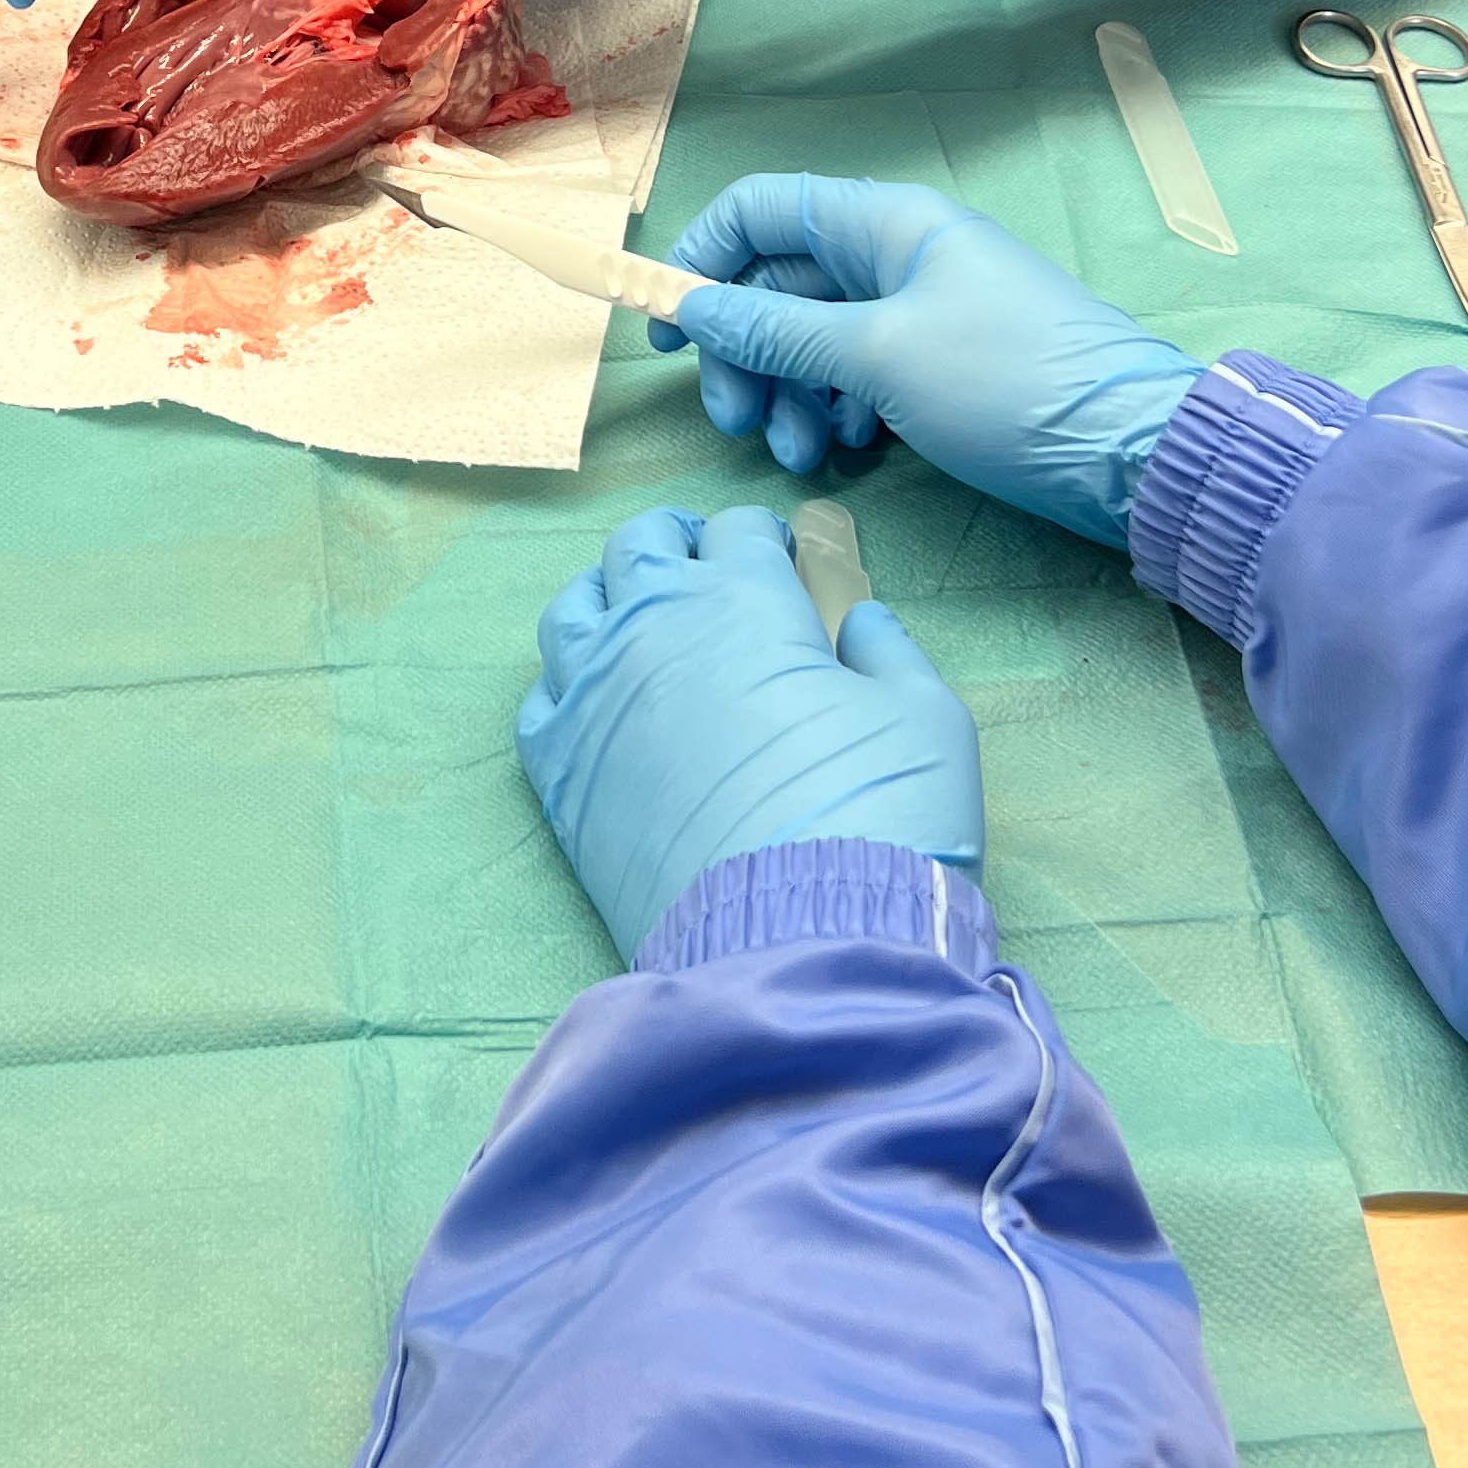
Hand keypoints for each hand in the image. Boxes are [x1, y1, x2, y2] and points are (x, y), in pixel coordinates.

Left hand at [519, 504, 982, 959]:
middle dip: (676, 543)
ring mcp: (595, 696)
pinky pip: (542, 698)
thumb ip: (889, 651)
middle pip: (641, 545)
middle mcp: (654, 627)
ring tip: (641, 621)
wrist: (802, 938)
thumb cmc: (879, 816)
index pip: (737, 528)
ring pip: (574, 609)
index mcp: (744, 598)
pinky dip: (568, 686)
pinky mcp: (560, 771)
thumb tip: (862, 622)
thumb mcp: (926, 715)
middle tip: (706, 569)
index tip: (781, 559)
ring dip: (609, 599)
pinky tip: (601, 703)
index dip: (763, 536)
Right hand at [653, 176, 1199, 542]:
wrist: (1133, 451)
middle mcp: (898, 252)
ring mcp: (923, 309)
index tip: (667, 333)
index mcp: (884, 221)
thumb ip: (778, 333)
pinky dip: (838, 407)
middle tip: (735, 423)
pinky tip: (848, 450)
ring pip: (816, 336)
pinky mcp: (943, 364)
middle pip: (780, 281)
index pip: (758, 209)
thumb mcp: (878, 359)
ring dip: (789, 394)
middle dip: (744, 351)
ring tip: (800, 456)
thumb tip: (695, 308)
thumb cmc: (1008, 384)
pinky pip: (861, 371)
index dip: (702, 260)